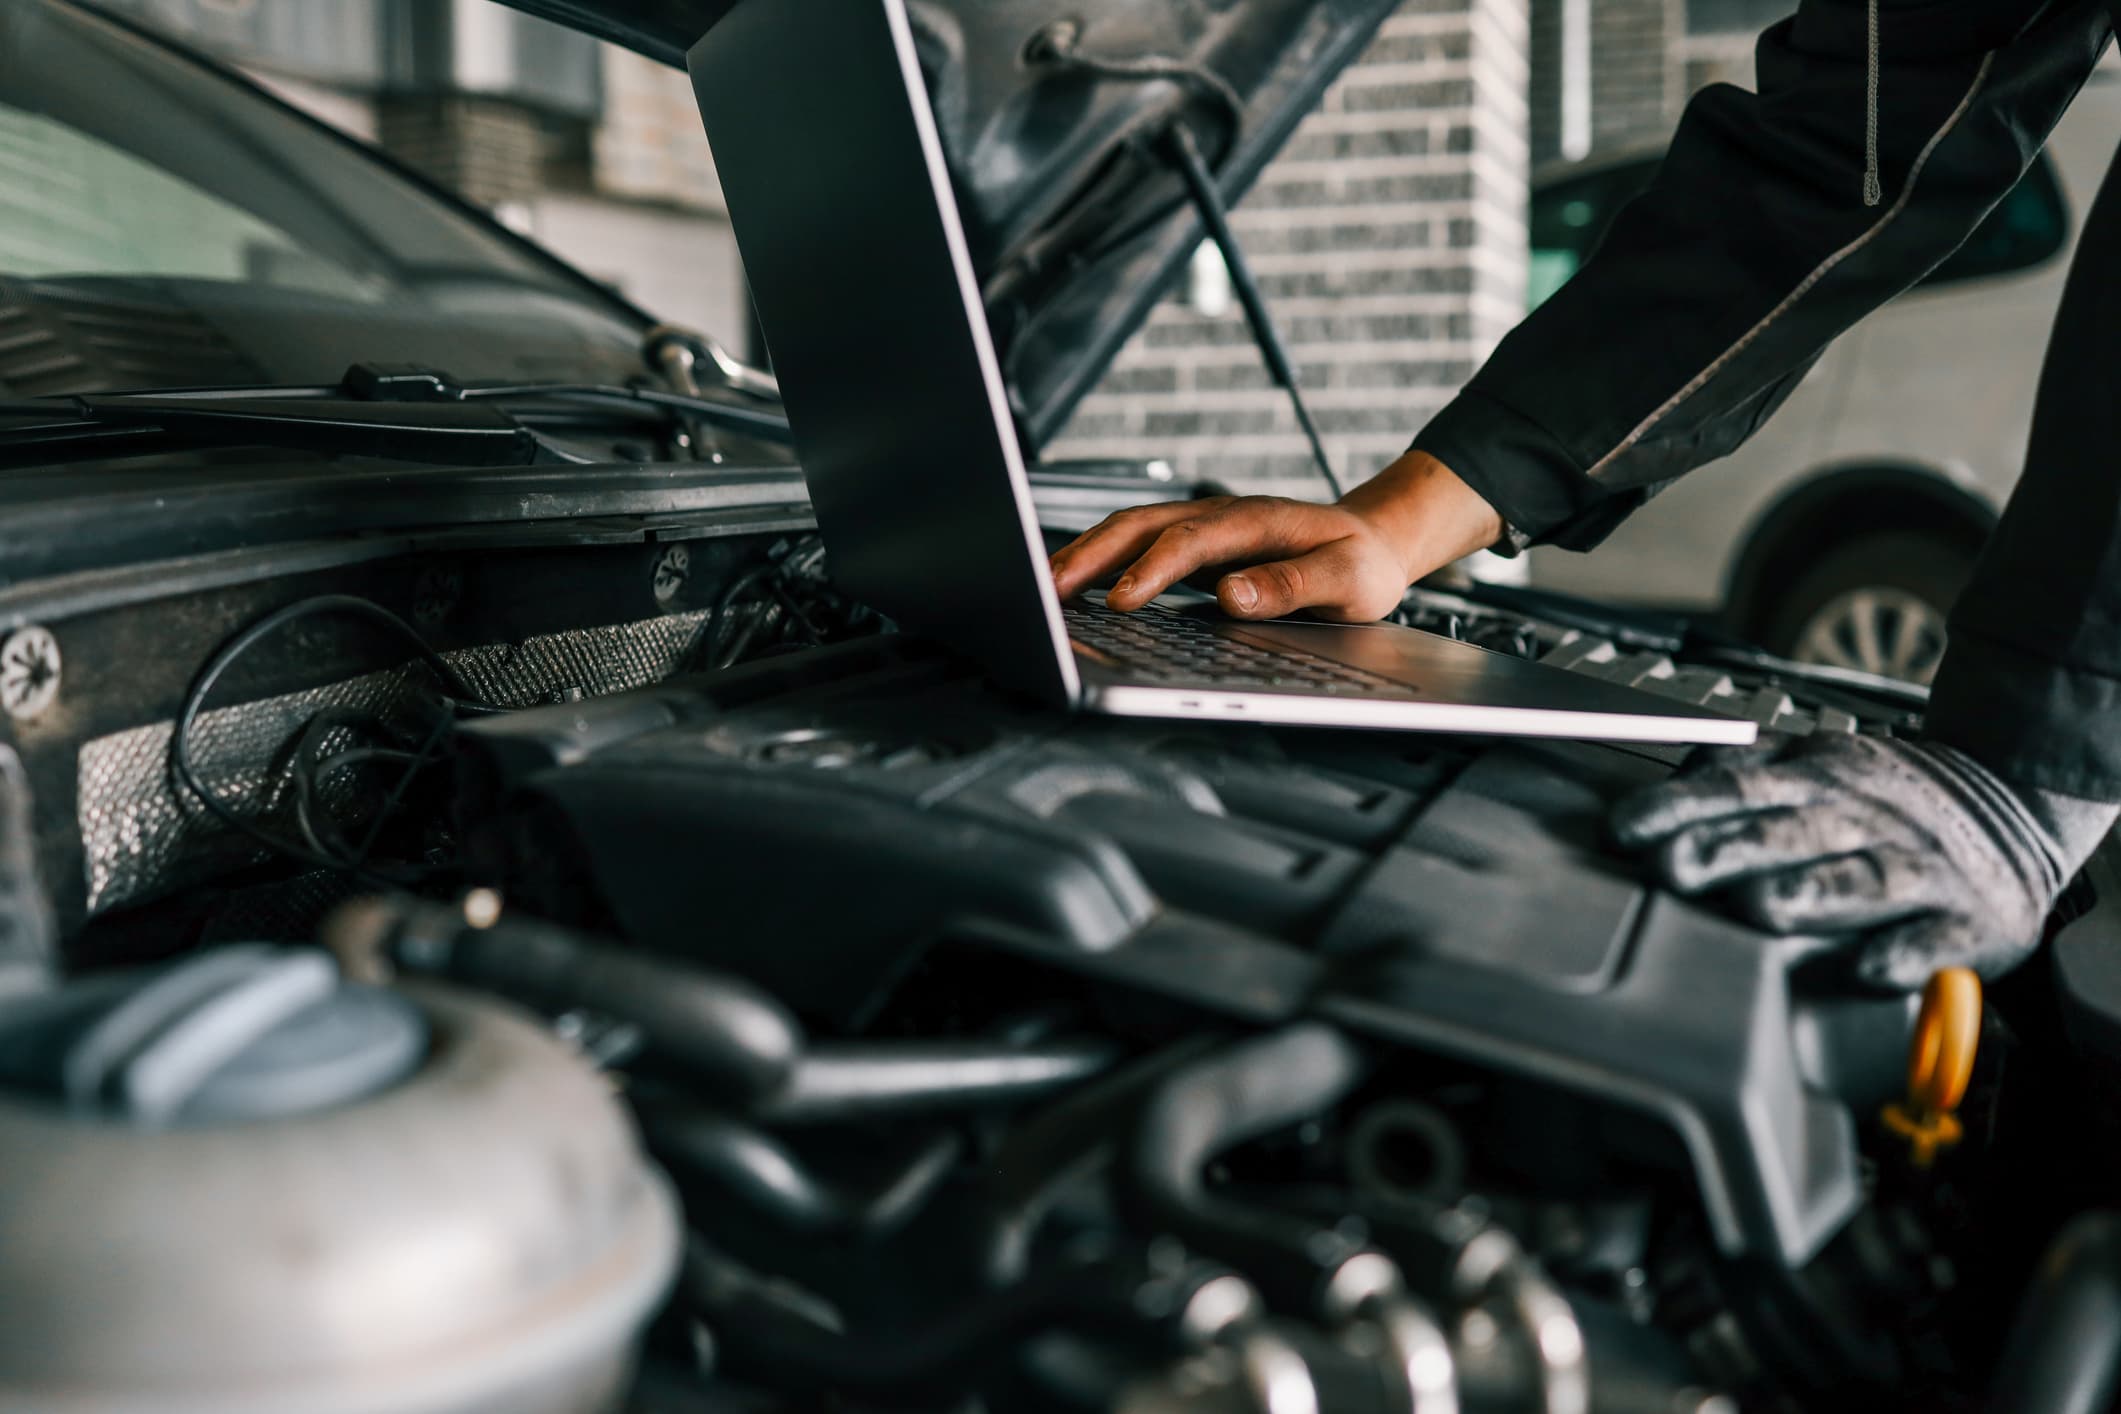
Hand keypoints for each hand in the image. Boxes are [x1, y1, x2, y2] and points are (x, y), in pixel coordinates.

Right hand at [1048, 451, 1502, 621]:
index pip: (1191, 541)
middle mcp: (1222, 516)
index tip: (1121, 602)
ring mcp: (1205, 527)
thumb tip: (1230, 596)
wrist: (1375, 541)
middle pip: (1142, 525)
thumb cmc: (1362, 564)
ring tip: (1046, 588)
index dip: (1152, 570)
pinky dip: (1102, 560)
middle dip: (1092, 555)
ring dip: (1086, 554)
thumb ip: (1290, 586)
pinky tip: (1078, 586)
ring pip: (1132, 530)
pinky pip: (1139, 545)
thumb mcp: (1346, 580)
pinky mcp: (1197, 544)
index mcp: (1257, 521)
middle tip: (1050, 590)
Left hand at [1612, 733, 2118, 989]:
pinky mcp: (1969, 921)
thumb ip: (1733, 782)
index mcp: (1817, 780)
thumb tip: (1645, 803)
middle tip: (1673, 865)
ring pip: (1862, 878)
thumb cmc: (1881, 803)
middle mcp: (1863, 818)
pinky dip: (1909, 953)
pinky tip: (1872, 968)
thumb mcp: (1811, 772)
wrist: (2012, 805)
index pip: (1739, 787)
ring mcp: (1919, 867)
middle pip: (1791, 831)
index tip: (1626, 828)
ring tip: (1762, 907)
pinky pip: (1940, 939)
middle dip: (1730, 847)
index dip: (1681, 806)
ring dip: (1812, 891)